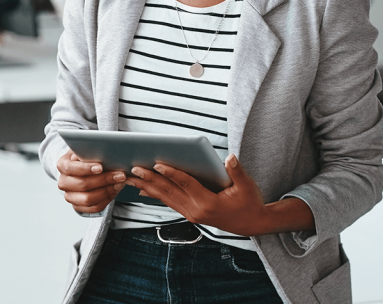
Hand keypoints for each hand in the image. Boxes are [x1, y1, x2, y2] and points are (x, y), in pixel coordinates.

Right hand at [56, 150, 125, 214]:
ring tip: (120, 183)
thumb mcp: (86, 150)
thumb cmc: (86, 157)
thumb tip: (108, 153)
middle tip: (120, 175)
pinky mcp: (78, 206)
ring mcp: (70, 196)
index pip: (71, 168)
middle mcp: (63, 182)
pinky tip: (115, 190)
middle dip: (104, 180)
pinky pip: (94, 207)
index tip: (100, 167)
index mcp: (62, 165)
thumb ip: (93, 152)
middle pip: (82, 184)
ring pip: (89, 199)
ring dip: (107, 191)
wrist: (82, 170)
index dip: (86, 168)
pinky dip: (107, 199)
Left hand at [125, 154, 268, 235]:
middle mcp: (196, 211)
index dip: (172, 173)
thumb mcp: (247, 186)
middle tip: (133, 168)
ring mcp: (192, 214)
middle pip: (169, 192)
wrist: (252, 224)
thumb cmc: (250, 203)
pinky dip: (155, 195)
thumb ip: (236, 172)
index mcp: (208, 203)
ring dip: (147, 187)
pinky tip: (143, 188)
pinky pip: (169, 202)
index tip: (156, 164)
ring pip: (165, 198)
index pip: (186, 185)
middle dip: (150, 179)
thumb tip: (229, 157)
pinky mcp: (190, 214)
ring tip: (130, 177)